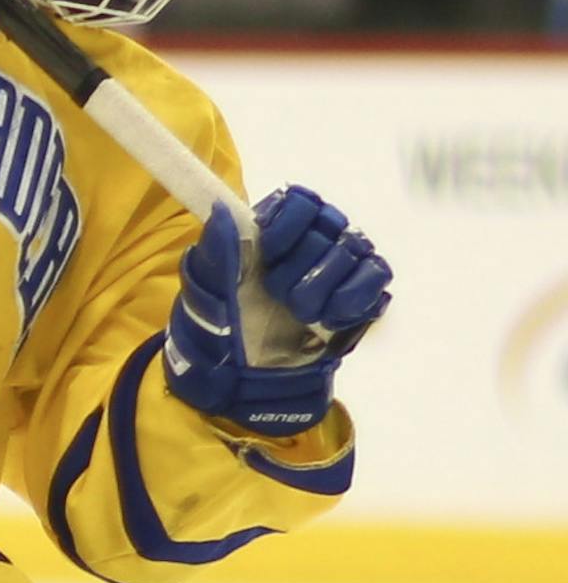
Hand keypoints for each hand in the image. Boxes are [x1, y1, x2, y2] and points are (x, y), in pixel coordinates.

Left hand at [164, 186, 392, 437]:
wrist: (239, 383)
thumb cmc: (216, 327)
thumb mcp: (205, 290)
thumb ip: (216, 249)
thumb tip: (223, 210)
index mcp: (268, 231)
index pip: (298, 200)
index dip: (289, 220)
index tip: (270, 250)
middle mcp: (307, 243)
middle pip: (330, 222)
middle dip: (306, 258)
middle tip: (281, 292)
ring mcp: (337, 271)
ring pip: (356, 249)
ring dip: (329, 280)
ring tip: (303, 312)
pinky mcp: (359, 301)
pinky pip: (376, 279)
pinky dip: (357, 296)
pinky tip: (332, 318)